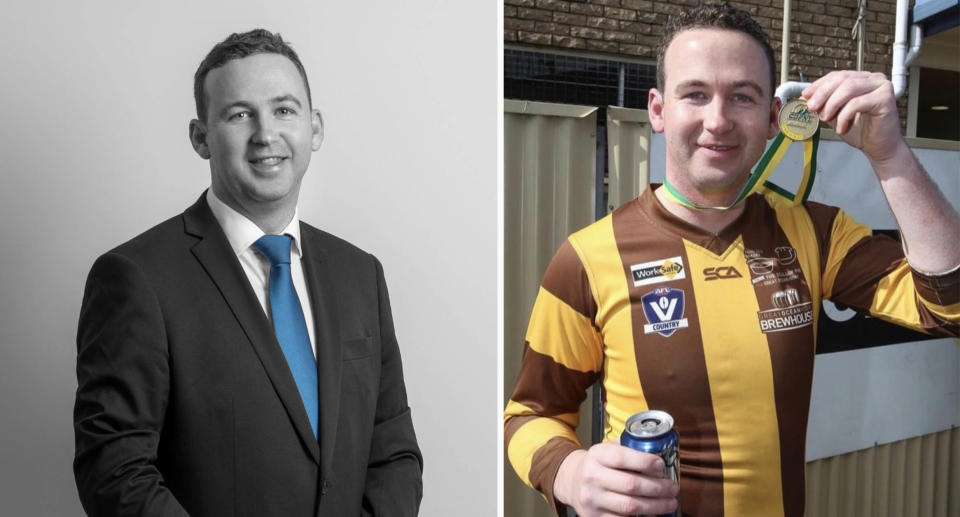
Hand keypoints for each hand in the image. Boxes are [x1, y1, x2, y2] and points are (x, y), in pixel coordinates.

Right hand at [554, 443, 678, 516]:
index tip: (662, 466)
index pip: (622, 458)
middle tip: (673, 488)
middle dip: (658, 488)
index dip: (645, 462)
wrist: (572, 481)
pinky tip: (654, 513)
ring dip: (656, 506)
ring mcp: (592, 499)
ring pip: (630, 506)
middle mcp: (592, 477)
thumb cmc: (598, 464)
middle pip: (631, 485)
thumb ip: (629, 447)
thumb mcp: (607, 449)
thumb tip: (660, 451)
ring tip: (670, 502)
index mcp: (597, 455)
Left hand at [802, 71, 905, 164]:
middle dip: (823, 93)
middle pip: (842, 79)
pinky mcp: (885, 98)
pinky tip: (842, 128)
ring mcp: (881, 86)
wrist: (879, 147)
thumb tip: (804, 99)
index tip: (805, 96)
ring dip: (832, 104)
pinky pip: (857, 103)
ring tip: (825, 118)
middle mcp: (873, 79)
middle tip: (811, 107)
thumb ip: (823, 105)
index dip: (819, 85)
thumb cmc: (860, 131)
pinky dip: (844, 116)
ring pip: (849, 88)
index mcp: (861, 79)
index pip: (837, 75)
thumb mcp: (834, 115)